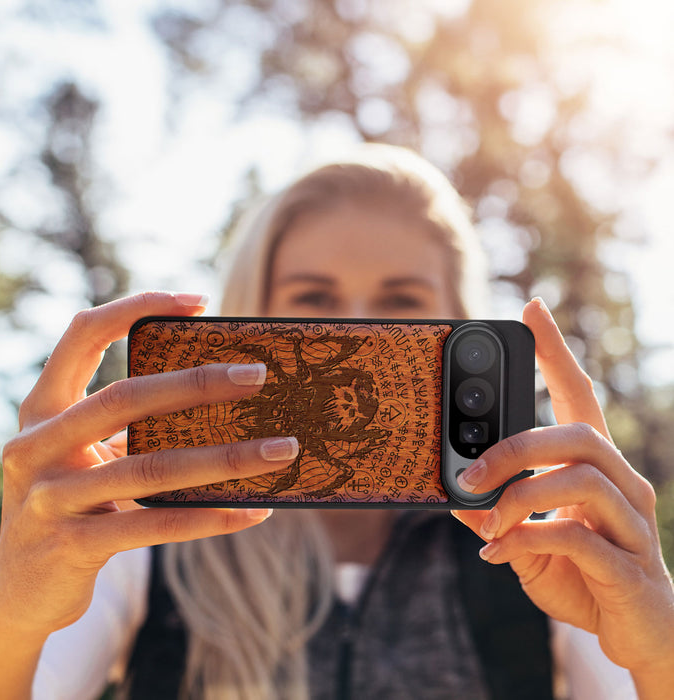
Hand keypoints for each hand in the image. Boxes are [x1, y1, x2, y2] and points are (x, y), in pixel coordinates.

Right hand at [0, 292, 298, 639]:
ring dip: (227, 458)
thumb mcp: (86, 455)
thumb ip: (129, 426)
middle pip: (125, 398)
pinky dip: (210, 517)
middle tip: (258, 375)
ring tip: (281, 449)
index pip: (83, 334)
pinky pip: (156, 525)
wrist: (20, 590)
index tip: (199, 301)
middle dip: (197, 383)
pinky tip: (254, 511)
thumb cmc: (72, 503)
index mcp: (42, 409)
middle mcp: (36, 446)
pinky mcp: (72, 546)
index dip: (137, 307)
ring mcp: (50, 498)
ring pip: (151, 467)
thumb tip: (222, 398)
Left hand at [452, 298, 673, 692]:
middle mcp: (623, 484)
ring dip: (519, 497)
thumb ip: (496, 515)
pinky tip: (498, 554)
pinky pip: (578, 538)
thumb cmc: (583, 576)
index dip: (556, 352)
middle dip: (515, 447)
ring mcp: (633, 523)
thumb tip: (454, 494)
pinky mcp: (630, 566)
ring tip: (486, 521)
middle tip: (469, 472)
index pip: (579, 395)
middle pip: (578, 434)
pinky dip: (527, 540)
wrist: (637, 634)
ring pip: (581, 479)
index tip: (532, 309)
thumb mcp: (527, 539)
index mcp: (595, 468)